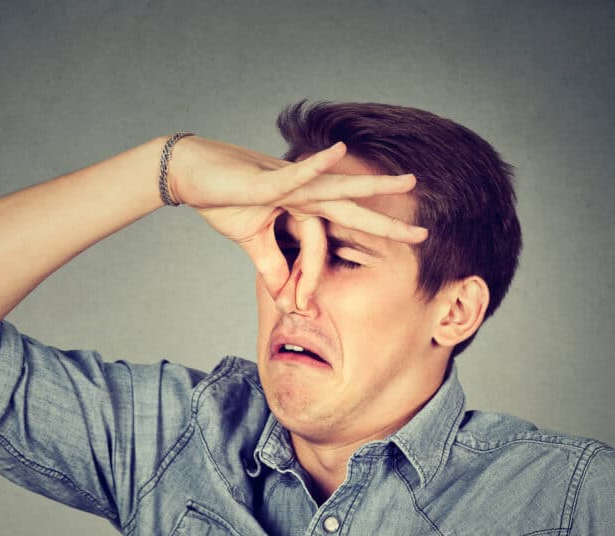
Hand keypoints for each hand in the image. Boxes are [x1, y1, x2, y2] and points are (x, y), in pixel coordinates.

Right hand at [167, 137, 427, 306]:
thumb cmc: (222, 200)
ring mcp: (288, 183)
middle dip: (387, 222)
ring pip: (337, 187)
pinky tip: (340, 151)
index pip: (324, 244)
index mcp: (301, 208)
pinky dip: (317, 165)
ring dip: (372, 185)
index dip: (314, 277)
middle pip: (353, 210)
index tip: (300, 307)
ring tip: (407, 181)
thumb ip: (272, 263)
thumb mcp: (252, 240)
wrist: (190, 173)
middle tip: (424, 233)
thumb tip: (285, 294)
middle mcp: (303, 193)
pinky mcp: (266, 177)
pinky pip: (295, 173)